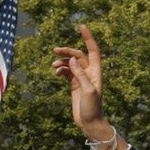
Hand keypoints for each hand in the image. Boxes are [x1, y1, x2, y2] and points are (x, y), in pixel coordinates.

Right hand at [50, 24, 110, 142]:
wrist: (90, 123)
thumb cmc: (92, 108)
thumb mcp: (87, 90)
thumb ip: (79, 74)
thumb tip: (71, 59)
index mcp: (96, 72)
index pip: (93, 50)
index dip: (88, 38)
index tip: (81, 26)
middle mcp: (90, 73)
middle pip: (78, 55)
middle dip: (67, 51)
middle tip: (55, 51)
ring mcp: (81, 78)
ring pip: (71, 63)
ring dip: (62, 62)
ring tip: (53, 66)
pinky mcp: (74, 85)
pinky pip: (66, 72)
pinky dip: (60, 70)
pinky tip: (56, 73)